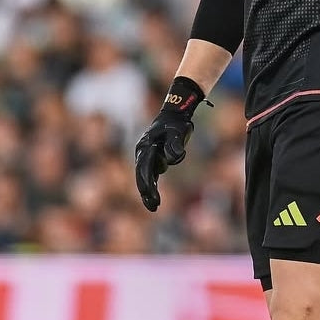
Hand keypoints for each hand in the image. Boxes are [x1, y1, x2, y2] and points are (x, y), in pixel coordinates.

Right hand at [134, 76, 206, 211]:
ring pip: (145, 175)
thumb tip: (173, 159)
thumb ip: (175, 145)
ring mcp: (146, 154)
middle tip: (153, 207)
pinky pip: (149, 172)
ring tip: (153, 206)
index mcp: (146, 147)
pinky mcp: (152, 155)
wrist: (175, 113)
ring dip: (148, 190)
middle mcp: (142, 151)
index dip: (148, 185)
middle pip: (142, 175)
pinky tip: (153, 195)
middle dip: (146, 191)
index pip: (145, 170)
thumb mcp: (178, 132)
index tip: (153, 197)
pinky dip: (151, 183)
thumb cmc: (176, 123)